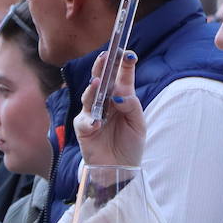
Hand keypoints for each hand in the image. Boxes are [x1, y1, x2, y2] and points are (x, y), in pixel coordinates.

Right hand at [72, 50, 144, 166]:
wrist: (120, 168)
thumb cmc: (130, 143)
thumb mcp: (138, 124)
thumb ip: (131, 106)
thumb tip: (118, 95)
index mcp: (121, 97)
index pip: (121, 77)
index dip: (124, 64)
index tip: (128, 53)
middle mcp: (105, 101)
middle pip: (101, 79)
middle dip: (102, 67)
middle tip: (106, 55)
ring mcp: (92, 113)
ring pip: (89, 95)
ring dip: (92, 89)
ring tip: (97, 82)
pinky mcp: (83, 127)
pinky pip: (84, 121)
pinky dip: (89, 120)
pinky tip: (96, 122)